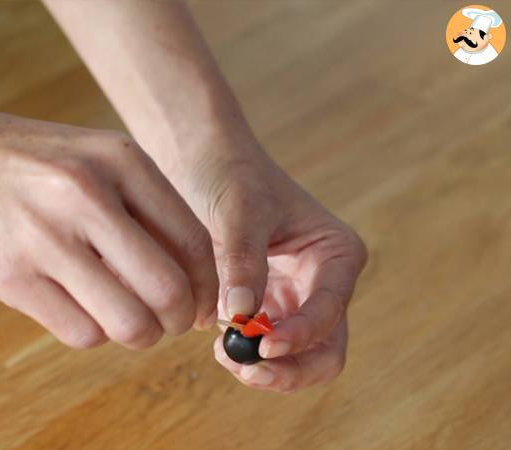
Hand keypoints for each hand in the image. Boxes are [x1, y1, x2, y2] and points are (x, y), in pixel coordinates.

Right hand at [0, 97, 217, 348]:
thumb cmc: (24, 161)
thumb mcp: (95, 158)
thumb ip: (146, 208)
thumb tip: (193, 278)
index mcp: (120, 160)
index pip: (193, 241)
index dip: (208, 285)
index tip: (206, 304)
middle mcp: (87, 195)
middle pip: (169, 289)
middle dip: (182, 320)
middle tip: (174, 322)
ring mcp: (45, 237)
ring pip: (129, 322)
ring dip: (141, 335)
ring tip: (131, 321)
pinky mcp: (10, 277)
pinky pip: (81, 334)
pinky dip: (93, 333)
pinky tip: (83, 310)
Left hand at [169, 136, 366, 391]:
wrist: (206, 163)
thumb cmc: (231, 175)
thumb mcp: (239, 212)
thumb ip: (243, 262)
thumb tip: (242, 317)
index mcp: (336, 253)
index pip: (330, 309)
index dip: (302, 335)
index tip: (264, 346)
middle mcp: (323, 281)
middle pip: (326, 348)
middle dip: (292, 368)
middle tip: (250, 371)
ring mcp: (296, 297)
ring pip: (299, 357)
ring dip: (269, 369)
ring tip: (225, 356)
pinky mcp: (267, 306)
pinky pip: (267, 347)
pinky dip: (248, 356)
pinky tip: (220, 345)